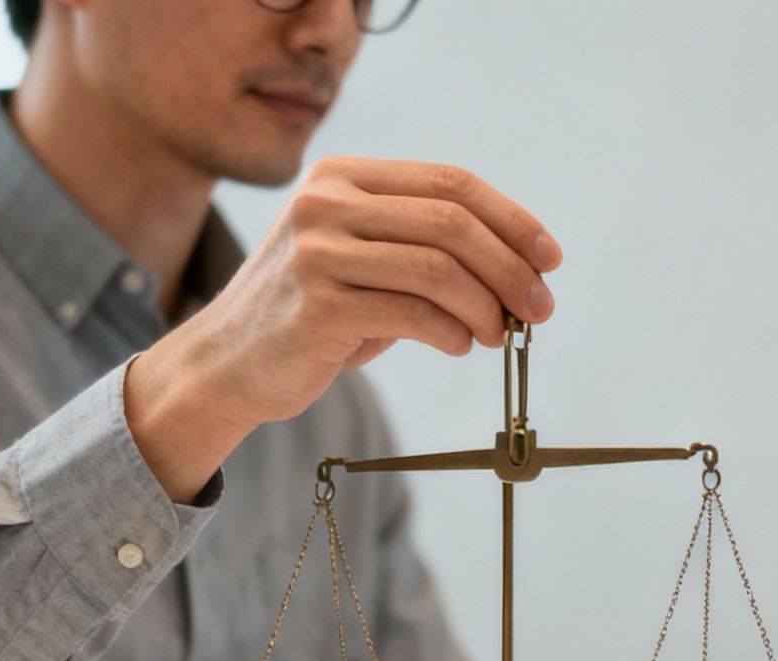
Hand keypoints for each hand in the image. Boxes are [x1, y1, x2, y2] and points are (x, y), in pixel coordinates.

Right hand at [125, 157, 562, 500]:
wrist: (227, 365)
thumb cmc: (311, 317)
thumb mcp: (363, 261)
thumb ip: (424, 249)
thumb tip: (522, 271)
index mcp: (342, 178)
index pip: (450, 183)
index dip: (512, 220)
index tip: (550, 258)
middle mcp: (325, 204)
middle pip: (451, 222)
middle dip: (510, 268)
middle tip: (539, 309)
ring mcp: (317, 253)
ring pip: (438, 268)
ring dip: (487, 307)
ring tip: (498, 335)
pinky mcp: (317, 306)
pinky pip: (412, 315)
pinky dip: (452, 333)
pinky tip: (460, 346)